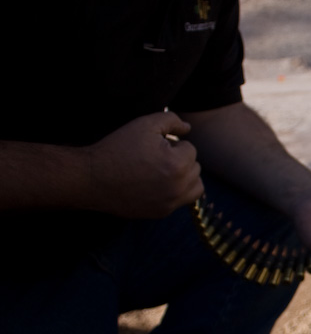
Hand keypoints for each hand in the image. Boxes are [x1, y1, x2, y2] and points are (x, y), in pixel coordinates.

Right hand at [86, 113, 203, 217]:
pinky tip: (156, 183)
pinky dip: (175, 191)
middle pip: (195, 168)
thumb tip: (188, 128)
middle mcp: (178, 188)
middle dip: (180, 160)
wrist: (91, 178)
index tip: (154, 146)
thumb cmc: (117, 148)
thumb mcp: (144, 124)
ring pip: (196, 187)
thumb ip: (172, 120)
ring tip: (164, 170)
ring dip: (186, 177)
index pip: (191, 149)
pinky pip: (182, 201)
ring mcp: (170, 203)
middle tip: (156, 157)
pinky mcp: (161, 212)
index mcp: (177, 165)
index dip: (173, 144)